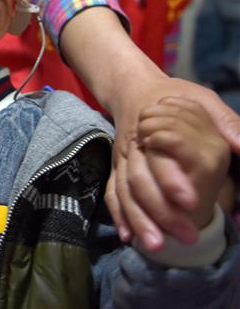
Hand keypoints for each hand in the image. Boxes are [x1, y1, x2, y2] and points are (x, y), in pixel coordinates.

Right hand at [105, 76, 237, 249]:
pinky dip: (119, 215)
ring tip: (156, 247)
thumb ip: (224, 122)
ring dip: (138, 220)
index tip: (192, 202)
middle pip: (139, 182)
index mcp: (153, 129)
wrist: (133, 89)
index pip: (159, 158)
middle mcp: (133, 148)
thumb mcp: (202, 98)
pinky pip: (112, 194)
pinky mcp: (117, 169)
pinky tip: (129, 237)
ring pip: (124, 192)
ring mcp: (122, 160)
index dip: (172, 180)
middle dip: (160, 211)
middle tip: (186, 237)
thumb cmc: (173, 96)